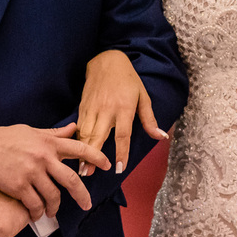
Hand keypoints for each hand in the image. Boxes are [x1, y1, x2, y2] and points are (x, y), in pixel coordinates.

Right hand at [0, 123, 109, 219]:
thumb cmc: (3, 137)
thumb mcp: (31, 130)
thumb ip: (54, 133)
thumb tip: (73, 128)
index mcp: (48, 142)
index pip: (79, 148)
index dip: (97, 157)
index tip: (107, 165)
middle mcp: (43, 157)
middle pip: (71, 179)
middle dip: (82, 195)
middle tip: (86, 204)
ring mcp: (31, 172)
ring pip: (53, 196)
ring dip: (54, 208)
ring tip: (51, 212)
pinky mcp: (18, 186)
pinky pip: (34, 205)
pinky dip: (37, 213)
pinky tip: (35, 215)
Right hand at [77, 50, 166, 175]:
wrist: (106, 61)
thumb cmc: (128, 79)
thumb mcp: (143, 96)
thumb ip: (150, 119)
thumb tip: (161, 137)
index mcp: (124, 108)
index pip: (123, 135)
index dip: (121, 152)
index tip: (119, 168)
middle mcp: (106, 109)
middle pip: (98, 136)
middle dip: (92, 156)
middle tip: (89, 174)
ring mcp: (93, 108)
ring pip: (86, 133)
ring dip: (82, 152)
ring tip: (80, 169)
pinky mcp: (83, 106)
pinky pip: (79, 126)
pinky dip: (77, 140)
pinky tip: (74, 152)